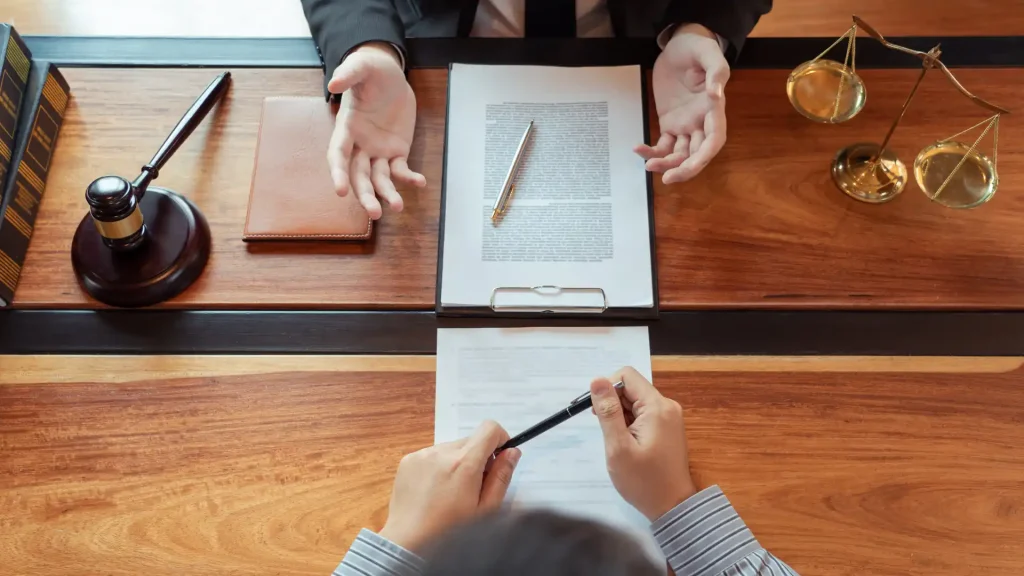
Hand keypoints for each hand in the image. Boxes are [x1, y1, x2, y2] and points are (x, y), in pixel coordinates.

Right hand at [328, 42, 425, 219]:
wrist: (391, 75)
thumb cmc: (371, 70)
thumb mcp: (362, 66)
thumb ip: (349, 74)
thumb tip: (333, 84)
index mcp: (346, 128)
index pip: (338, 155)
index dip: (338, 173)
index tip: (339, 191)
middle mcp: (359, 145)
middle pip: (358, 176)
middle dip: (365, 195)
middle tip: (375, 213)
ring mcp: (378, 151)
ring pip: (379, 179)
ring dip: (386, 194)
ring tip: (397, 207)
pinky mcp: (397, 152)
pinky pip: (401, 170)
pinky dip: (409, 178)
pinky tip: (420, 183)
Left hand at [379, 421, 521, 549]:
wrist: (408, 541)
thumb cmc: (450, 530)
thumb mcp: (485, 508)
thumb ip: (502, 476)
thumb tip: (512, 452)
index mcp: (465, 463)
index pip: (490, 428)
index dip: (500, 440)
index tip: (498, 457)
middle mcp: (442, 452)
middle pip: (471, 440)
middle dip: (478, 457)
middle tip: (473, 485)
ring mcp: (423, 454)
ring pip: (451, 447)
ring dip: (457, 462)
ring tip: (450, 491)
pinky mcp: (409, 460)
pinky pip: (432, 454)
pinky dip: (438, 466)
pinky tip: (434, 490)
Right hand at [591, 367, 696, 521]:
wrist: (672, 507)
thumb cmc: (643, 481)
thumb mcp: (618, 446)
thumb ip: (608, 411)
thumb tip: (597, 380)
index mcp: (657, 406)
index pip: (627, 376)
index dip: (606, 387)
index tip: (596, 411)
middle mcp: (666, 406)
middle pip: (631, 388)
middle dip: (612, 403)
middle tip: (603, 429)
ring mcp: (669, 417)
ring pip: (636, 402)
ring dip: (619, 415)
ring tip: (615, 441)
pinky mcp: (667, 428)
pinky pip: (643, 414)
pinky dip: (629, 423)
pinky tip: (625, 443)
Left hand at [637, 24, 729, 183]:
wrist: (679, 45)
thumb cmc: (698, 48)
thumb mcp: (709, 54)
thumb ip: (717, 73)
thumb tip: (715, 95)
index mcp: (714, 110)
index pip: (714, 140)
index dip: (704, 156)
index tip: (691, 165)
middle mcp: (701, 123)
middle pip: (697, 154)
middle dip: (684, 169)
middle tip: (666, 178)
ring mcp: (685, 125)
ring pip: (679, 154)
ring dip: (666, 164)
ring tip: (648, 165)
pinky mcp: (669, 123)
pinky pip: (662, 145)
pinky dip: (651, 151)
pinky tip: (638, 149)